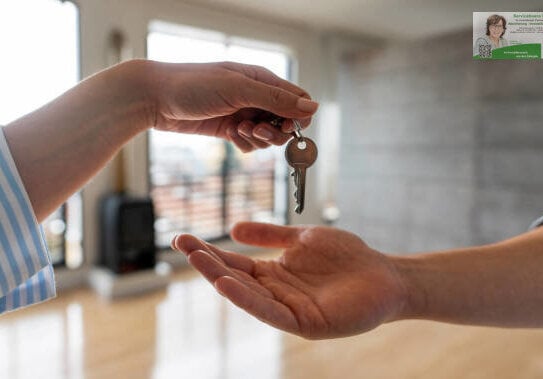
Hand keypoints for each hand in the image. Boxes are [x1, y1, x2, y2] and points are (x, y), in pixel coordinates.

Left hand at [141, 60, 318, 151]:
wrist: (156, 98)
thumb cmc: (194, 85)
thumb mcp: (239, 89)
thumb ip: (276, 99)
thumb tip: (313, 108)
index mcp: (262, 80)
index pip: (297, 100)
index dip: (298, 117)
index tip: (286, 127)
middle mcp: (256, 97)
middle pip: (285, 122)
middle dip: (275, 132)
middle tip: (254, 130)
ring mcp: (243, 114)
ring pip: (268, 136)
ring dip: (258, 139)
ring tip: (237, 131)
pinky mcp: (230, 129)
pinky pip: (250, 144)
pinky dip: (244, 144)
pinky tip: (230, 136)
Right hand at [172, 222, 407, 338]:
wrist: (385, 274)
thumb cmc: (347, 257)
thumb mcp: (302, 238)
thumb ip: (271, 234)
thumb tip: (234, 228)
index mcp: (274, 273)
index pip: (235, 262)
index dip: (209, 251)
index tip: (183, 238)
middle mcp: (275, 293)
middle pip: (235, 278)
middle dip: (207, 262)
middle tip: (181, 244)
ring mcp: (288, 309)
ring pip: (247, 295)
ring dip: (220, 278)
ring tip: (197, 259)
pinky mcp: (304, 323)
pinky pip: (270, 312)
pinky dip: (247, 299)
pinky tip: (227, 283)